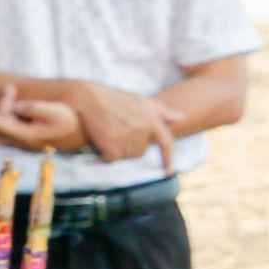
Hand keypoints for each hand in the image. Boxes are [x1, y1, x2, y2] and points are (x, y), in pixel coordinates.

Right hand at [48, 77, 169, 160]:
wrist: (88, 97)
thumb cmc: (114, 98)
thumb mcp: (141, 100)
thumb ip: (162, 111)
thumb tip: (180, 119)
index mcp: (153, 120)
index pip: (166, 143)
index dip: (168, 159)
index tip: (167, 171)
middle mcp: (142, 129)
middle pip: (140, 152)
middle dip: (130, 148)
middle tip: (118, 136)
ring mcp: (126, 137)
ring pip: (126, 156)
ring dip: (117, 152)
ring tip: (108, 137)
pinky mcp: (110, 143)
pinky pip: (112, 158)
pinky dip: (105, 155)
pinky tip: (100, 145)